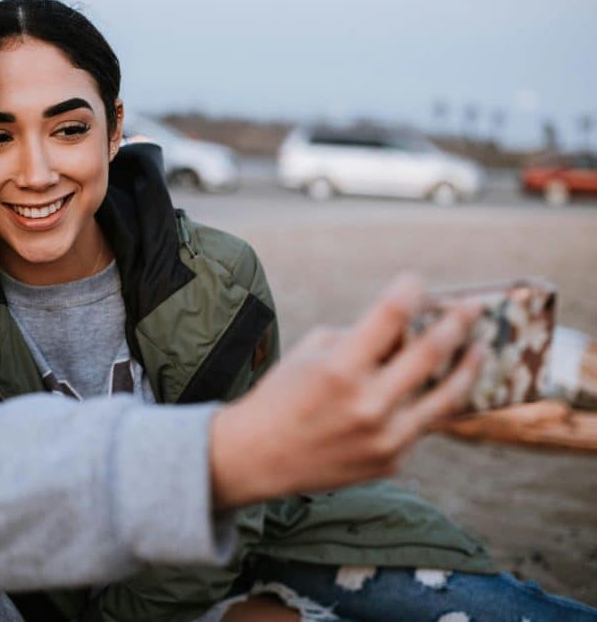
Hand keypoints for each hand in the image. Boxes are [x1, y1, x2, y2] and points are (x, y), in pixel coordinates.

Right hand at [209, 273, 484, 508]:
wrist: (259, 457)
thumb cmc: (283, 395)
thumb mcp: (312, 353)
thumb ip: (360, 338)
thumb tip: (407, 329)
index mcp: (340, 369)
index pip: (390, 315)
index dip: (408, 291)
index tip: (416, 280)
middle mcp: (367, 404)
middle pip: (430, 353)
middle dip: (456, 322)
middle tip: (472, 306)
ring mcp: (384, 437)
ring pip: (445, 397)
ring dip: (468, 367)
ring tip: (481, 348)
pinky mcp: (390, 461)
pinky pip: (420, 425)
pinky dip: (425, 403)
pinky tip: (433, 389)